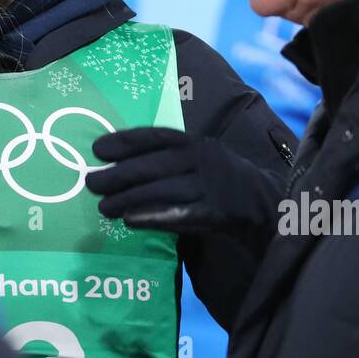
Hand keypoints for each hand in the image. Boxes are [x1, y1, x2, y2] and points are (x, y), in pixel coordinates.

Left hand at [87, 127, 284, 235]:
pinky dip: (152, 216)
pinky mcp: (218, 213)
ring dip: (128, 198)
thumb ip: (168, 162)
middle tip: (90, 183)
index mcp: (196, 143)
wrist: (268, 208)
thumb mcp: (199, 162)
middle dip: (118, 174)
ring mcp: (212, 185)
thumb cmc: (221, 184)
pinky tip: (130, 220)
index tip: (97, 149)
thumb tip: (119, 166)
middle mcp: (203, 159)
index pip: (156, 137)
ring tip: (103, 207)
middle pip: (153, 165)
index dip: (125, 141)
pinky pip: (180, 214)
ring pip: (162, 190)